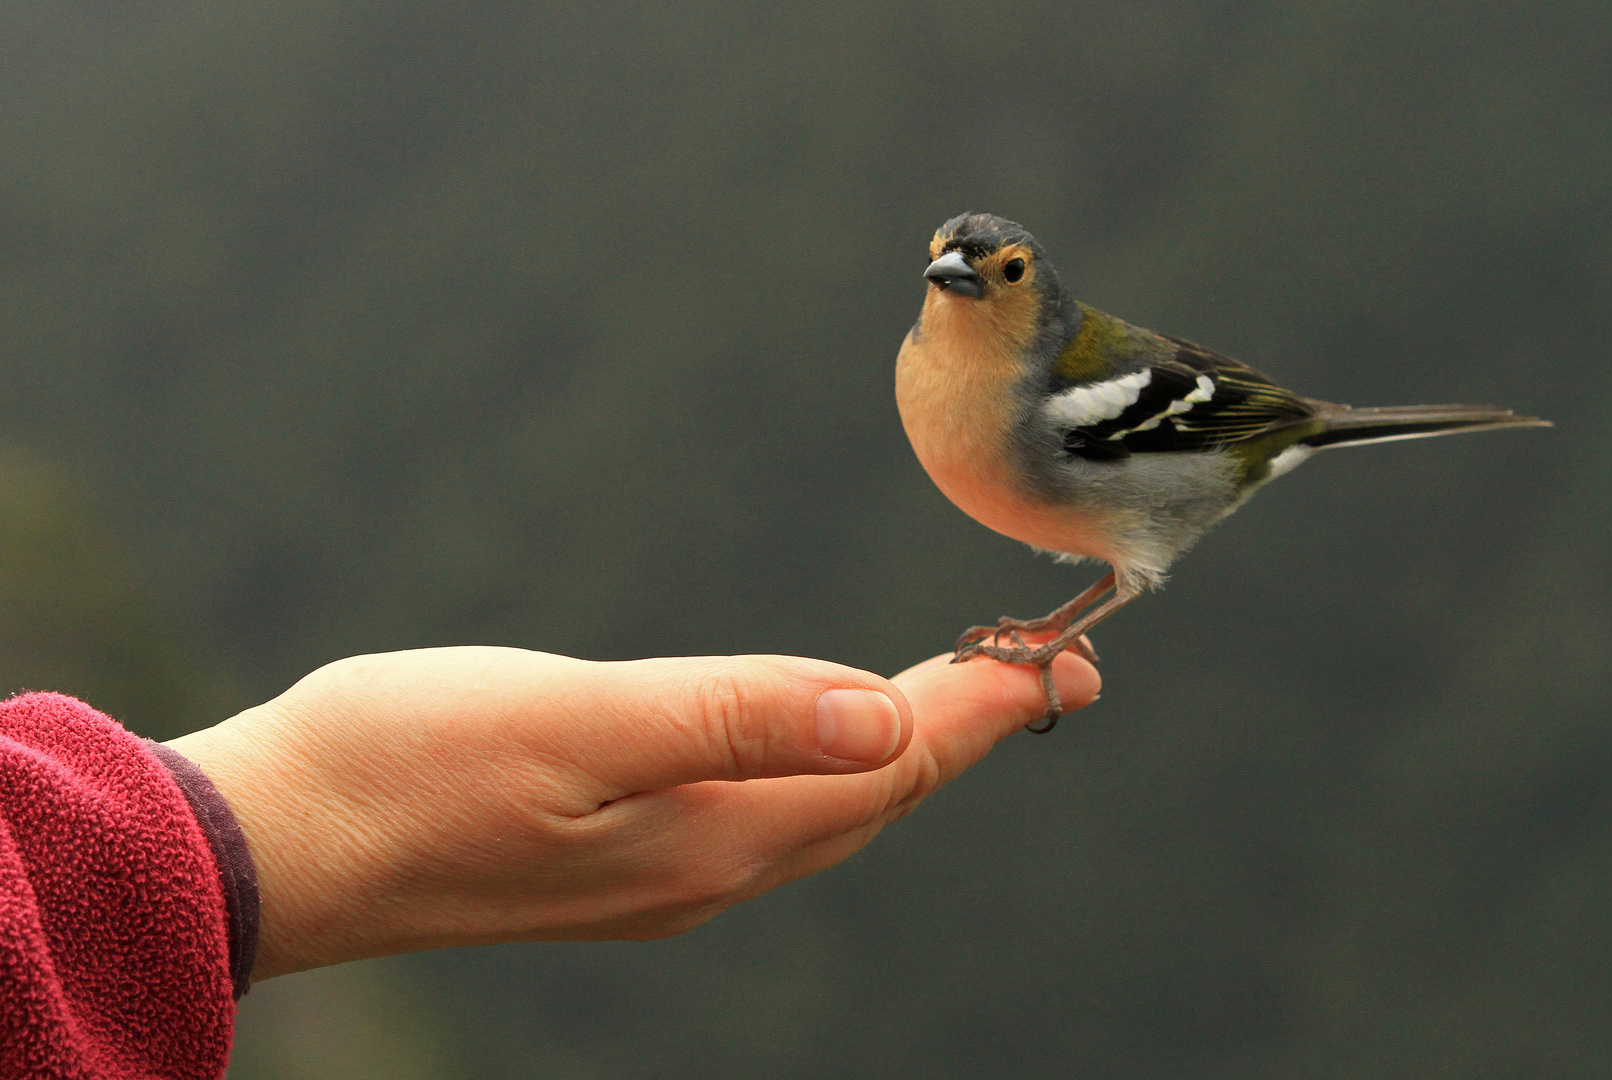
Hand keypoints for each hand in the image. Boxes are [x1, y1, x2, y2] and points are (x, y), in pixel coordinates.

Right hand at [167, 645, 1098, 979]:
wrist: (281, 844)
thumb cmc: (409, 767)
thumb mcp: (573, 724)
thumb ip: (732, 718)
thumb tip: (885, 716)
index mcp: (712, 831)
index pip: (889, 767)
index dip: (983, 712)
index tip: (1065, 660)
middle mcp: (706, 868)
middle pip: (875, 797)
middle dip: (967, 733)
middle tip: (1048, 674)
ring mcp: (661, 873)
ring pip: (825, 812)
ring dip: (902, 752)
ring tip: (962, 699)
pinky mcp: (616, 856)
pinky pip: (766, 816)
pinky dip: (823, 766)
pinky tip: (820, 740)